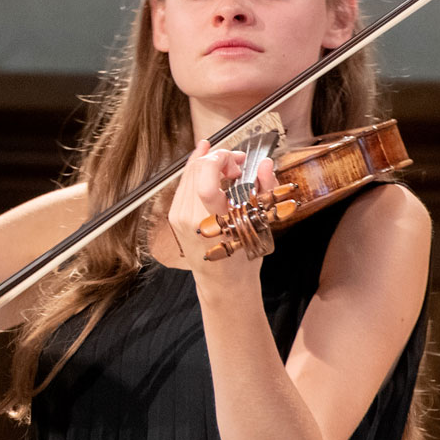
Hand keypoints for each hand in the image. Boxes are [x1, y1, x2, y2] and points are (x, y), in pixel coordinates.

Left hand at [167, 140, 276, 285]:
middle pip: (196, 169)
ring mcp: (178, 216)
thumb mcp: (261, 225)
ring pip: (188, 172)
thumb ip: (264, 190)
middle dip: (220, 157)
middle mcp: (190, 217)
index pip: (204, 179)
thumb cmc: (243, 258)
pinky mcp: (175, 214)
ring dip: (210, 162)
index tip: (238, 158)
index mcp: (212, 222)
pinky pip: (184, 183)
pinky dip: (198, 170)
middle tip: (239, 164)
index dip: (220, 159)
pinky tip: (211, 164)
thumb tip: (265, 164)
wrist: (222, 282)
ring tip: (231, 168)